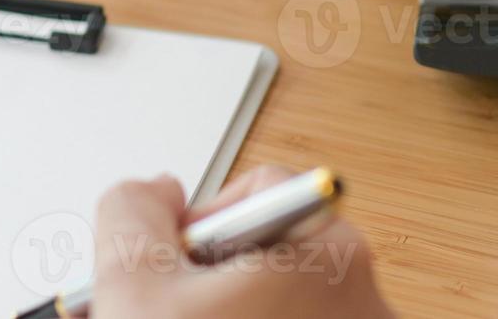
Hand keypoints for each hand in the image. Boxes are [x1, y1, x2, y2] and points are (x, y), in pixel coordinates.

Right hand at [94, 167, 390, 318]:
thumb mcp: (136, 284)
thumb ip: (131, 212)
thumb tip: (150, 193)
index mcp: (330, 250)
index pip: (260, 191)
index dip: (198, 226)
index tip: (171, 266)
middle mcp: (366, 292)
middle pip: (271, 247)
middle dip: (212, 276)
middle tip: (174, 310)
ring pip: (283, 296)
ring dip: (230, 308)